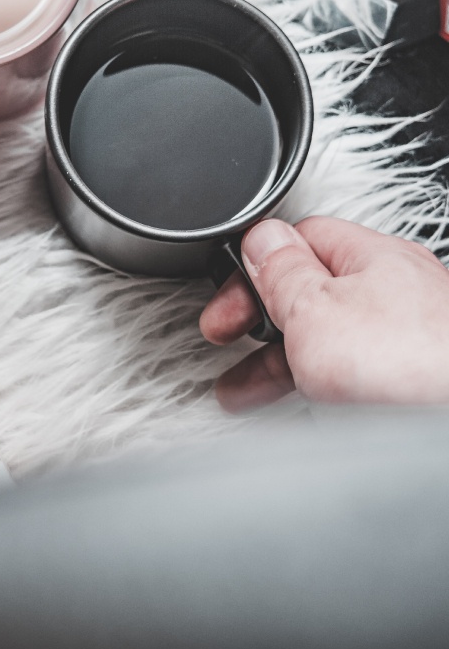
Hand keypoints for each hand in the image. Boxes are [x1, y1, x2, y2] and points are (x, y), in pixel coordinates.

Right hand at [200, 216, 448, 409]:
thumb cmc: (410, 369)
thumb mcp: (315, 310)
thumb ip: (282, 271)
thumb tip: (262, 238)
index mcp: (373, 256)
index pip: (300, 239)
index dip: (255, 268)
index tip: (227, 305)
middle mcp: (400, 289)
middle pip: (313, 292)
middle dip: (263, 322)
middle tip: (228, 346)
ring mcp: (416, 336)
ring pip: (334, 338)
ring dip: (284, 362)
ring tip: (247, 394)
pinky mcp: (421, 380)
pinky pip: (357, 373)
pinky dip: (322, 388)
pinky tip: (307, 409)